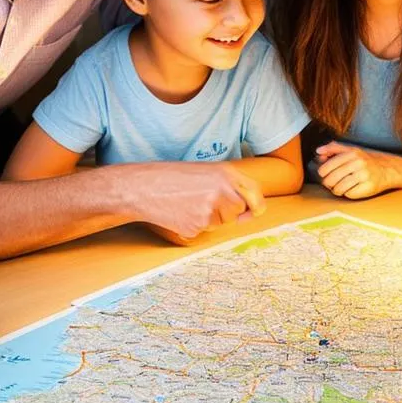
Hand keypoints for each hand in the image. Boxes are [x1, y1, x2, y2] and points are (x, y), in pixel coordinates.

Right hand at [128, 162, 265, 239]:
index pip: (255, 194)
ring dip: (209, 218)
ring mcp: (210, 210)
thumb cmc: (173, 177)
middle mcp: (222, 191)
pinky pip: (204, 231)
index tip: (255, 211)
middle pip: (238, 212)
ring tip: (189, 203)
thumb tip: (249, 208)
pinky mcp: (198, 226)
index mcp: (226, 173)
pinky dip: (194, 225)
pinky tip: (181, 212)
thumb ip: (228, 185)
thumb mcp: (205, 171)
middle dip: (227, 212)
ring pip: (221, 223)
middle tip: (204, 201)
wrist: (144, 187)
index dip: (257, 205)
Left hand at [315, 142, 401, 198]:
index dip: (322, 174)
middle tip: (331, 184)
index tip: (325, 175)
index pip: (326, 167)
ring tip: (339, 188)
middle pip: (331, 179)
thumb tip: (318, 151)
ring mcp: (364, 175)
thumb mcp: (351, 150)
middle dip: (328, 184)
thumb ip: (333, 149)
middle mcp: (358, 163)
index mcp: (351, 153)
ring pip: (339, 188)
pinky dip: (347, 194)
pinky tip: (350, 189)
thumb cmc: (365, 160)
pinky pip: (349, 194)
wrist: (387, 169)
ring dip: (336, 190)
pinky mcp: (368, 187)